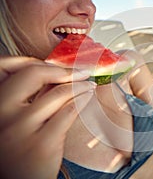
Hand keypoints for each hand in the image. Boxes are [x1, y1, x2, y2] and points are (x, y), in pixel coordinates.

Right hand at [0, 56, 95, 178]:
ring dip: (79, 85)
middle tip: (80, 71)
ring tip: (89, 85)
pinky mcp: (41, 143)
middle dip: (62, 70)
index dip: (32, 61)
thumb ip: (27, 96)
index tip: (54, 65)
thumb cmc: (19, 147)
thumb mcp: (14, 119)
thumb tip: (55, 71)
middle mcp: (0, 114)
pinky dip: (82, 100)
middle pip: (33, 74)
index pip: (5, 66)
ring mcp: (20, 129)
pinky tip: (87, 97)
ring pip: (57, 93)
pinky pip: (68, 112)